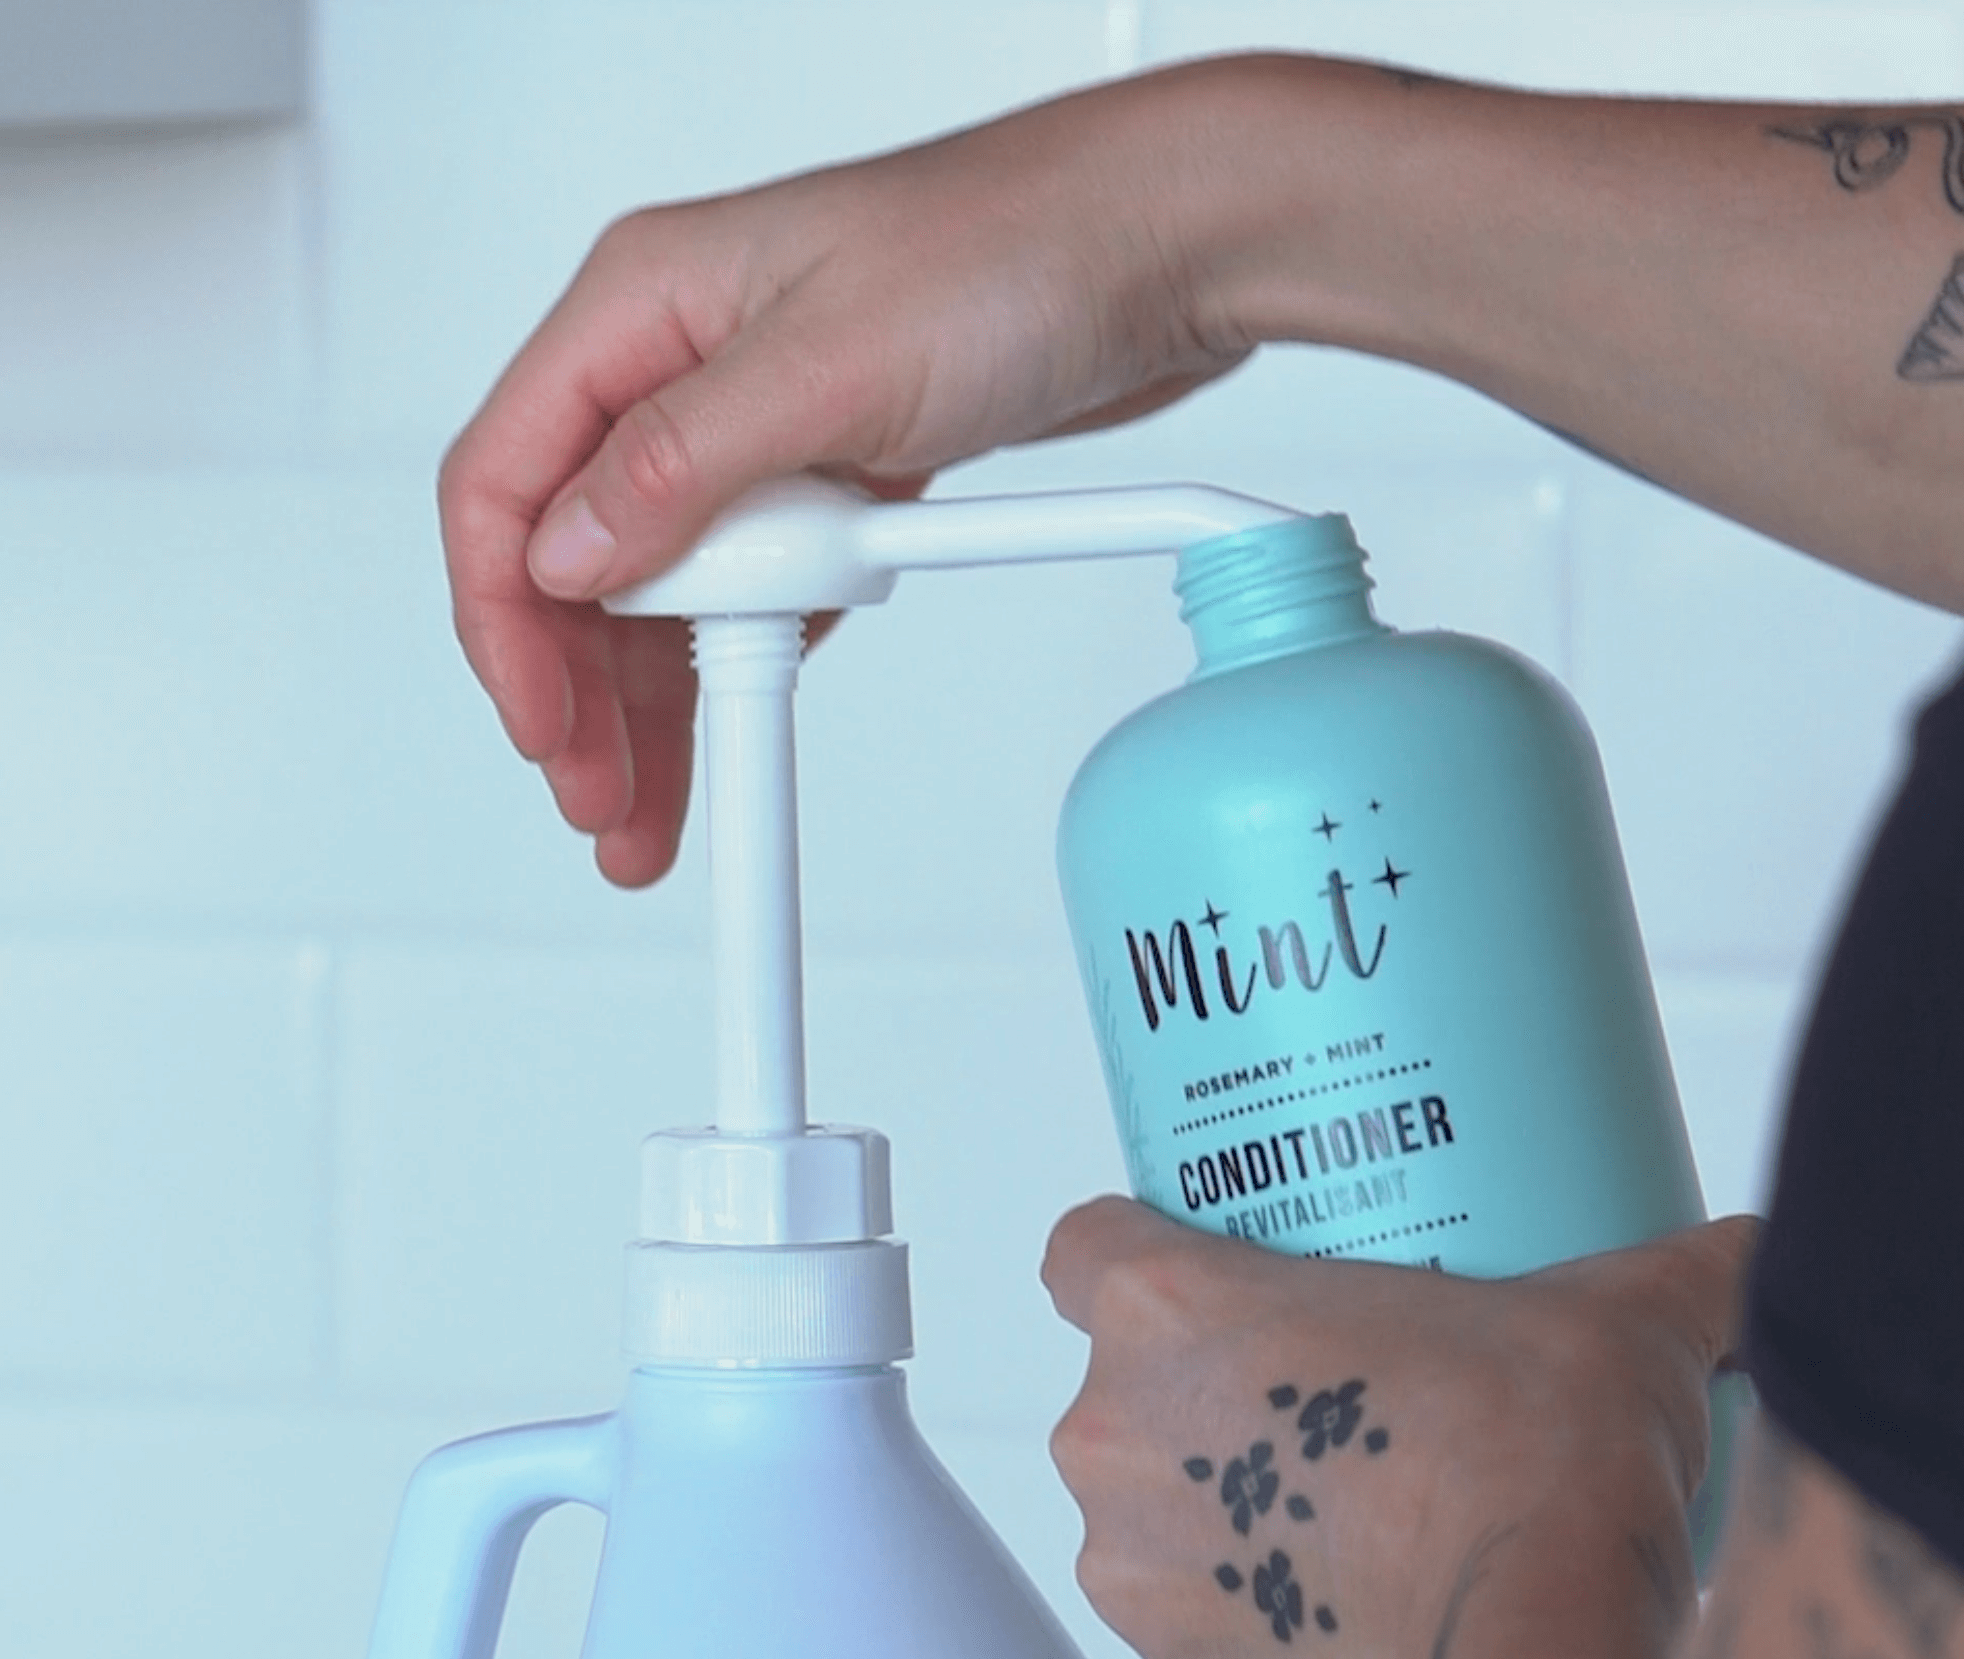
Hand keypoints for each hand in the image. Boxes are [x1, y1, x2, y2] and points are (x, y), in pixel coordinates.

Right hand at [438, 62, 1265, 886]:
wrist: (1159, 251)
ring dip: (654, 702)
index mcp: (643, 305)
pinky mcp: (830, 469)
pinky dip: (743, 659)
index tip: (544, 730)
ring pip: (662, 586)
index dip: (507, 620)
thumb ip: (682, 466)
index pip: (507, 476)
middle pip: (576, 556)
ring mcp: (756, 421)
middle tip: (605, 802)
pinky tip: (736, 728)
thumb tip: (567, 557)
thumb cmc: (1013, 252)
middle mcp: (682, 363)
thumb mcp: (832, 366)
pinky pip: (755, 583)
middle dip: (581, 693)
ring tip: (656, 806)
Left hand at [1042, 1197, 1757, 1658]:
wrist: (1550, 1640)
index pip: (1081, 1251)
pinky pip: (1210, 1639)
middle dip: (1207, 1405)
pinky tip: (1357, 1614)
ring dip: (1224, 1523)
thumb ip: (1676, 1260)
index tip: (1213, 1277)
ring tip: (1351, 1515)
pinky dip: (1266, 1629)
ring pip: (1154, 1527)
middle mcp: (1117, 1439)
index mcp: (1167, 1311)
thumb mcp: (1620, 1307)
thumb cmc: (1546, 1447)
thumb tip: (1750, 1250)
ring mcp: (1139, 1578)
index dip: (1138, 1256)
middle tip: (1329, 1403)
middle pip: (1124, 1397)